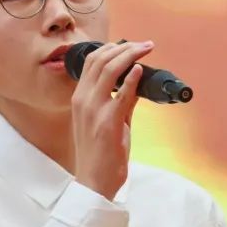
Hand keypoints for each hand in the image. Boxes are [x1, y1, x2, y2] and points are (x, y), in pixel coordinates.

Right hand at [71, 40, 153, 200]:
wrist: (94, 182)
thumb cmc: (101, 155)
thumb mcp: (110, 122)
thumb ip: (121, 102)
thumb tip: (135, 83)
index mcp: (79, 98)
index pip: (91, 61)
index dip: (111, 48)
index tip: (130, 45)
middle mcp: (83, 100)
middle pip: (100, 60)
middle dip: (124, 47)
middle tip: (144, 44)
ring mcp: (94, 110)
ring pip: (109, 69)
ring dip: (130, 55)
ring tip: (146, 49)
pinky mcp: (108, 122)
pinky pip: (121, 93)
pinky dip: (132, 78)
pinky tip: (141, 70)